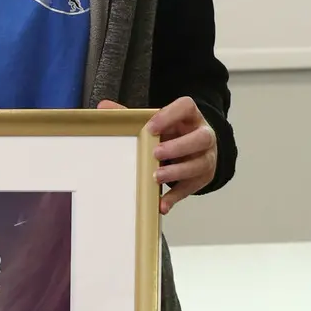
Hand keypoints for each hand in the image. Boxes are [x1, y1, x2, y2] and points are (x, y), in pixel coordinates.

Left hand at [99, 97, 216, 213]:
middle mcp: (204, 134)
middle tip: (155, 154)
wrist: (196, 148)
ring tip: (156, 177)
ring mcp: (207, 157)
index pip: (186, 107)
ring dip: (178, 172)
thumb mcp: (158, 122)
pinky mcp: (203, 177)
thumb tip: (104, 107)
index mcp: (190, 116)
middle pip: (201, 138)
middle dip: (179, 147)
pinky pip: (192, 187)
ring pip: (200, 164)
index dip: (170, 116)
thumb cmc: (173, 133)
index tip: (151, 127)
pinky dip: (176, 197)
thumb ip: (133, 116)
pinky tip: (162, 203)